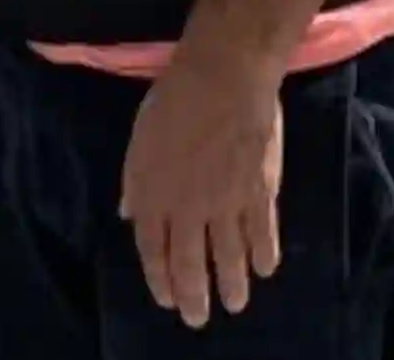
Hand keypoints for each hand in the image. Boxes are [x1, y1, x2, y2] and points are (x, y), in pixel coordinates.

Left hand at [119, 45, 283, 327]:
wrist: (224, 74)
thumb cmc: (177, 97)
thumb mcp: (140, 135)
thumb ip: (135, 179)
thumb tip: (128, 214)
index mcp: (154, 193)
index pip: (152, 249)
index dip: (158, 278)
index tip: (165, 298)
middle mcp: (188, 207)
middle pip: (189, 265)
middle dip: (193, 298)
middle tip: (197, 319)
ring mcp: (226, 203)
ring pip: (229, 259)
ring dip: (230, 287)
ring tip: (234, 305)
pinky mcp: (259, 193)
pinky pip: (263, 236)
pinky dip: (264, 257)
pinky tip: (264, 269)